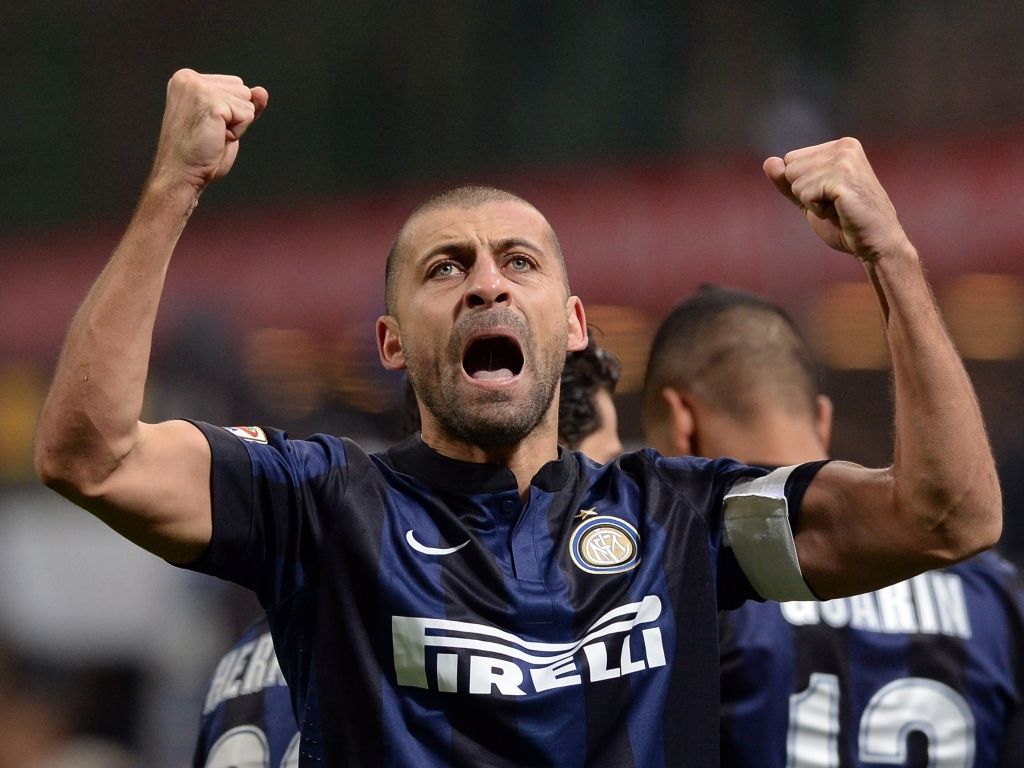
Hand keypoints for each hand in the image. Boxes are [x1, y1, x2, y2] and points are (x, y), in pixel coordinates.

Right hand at [150, 69, 268, 193]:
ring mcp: (198, 87)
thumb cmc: (200, 154)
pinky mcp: (211, 101)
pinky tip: (216, 138)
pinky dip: (238, 132)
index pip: (234, 85)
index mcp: (187, 79)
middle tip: (210, 133)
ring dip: (236, 125)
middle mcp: (189, 77)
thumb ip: (242, 104)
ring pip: (246, 101)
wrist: (181, 174)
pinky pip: (247, 114)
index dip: (231, 112)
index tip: (208, 126)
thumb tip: (262, 91)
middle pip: (242, 90)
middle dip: (235, 116)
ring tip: (212, 135)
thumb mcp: (225, 123)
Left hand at [763, 138, 910, 262]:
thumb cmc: (845, 222)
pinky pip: (805, 194)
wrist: (875, 242)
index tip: (829, 196)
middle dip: (805, 193)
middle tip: (834, 203)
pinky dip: (817, 210)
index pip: (791, 160)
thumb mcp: (810, 199)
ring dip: (812, 203)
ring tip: (838, 207)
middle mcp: (844, 146)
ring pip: (796, 182)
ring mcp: (845, 159)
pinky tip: (839, 211)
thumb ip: (788, 181)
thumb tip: (768, 161)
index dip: (802, 186)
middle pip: (790, 168)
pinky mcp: (843, 177)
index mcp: (840, 146)